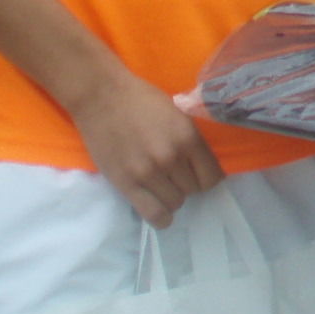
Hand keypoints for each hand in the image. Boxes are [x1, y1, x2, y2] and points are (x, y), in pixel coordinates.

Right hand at [67, 67, 224, 227]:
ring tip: (161, 186)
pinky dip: (160, 216)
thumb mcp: (177, 114)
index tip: (200, 176)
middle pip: (193, 190)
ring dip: (172, 197)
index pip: (212, 176)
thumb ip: (190, 140)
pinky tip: (158, 207)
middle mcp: (172, 158)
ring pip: (175, 203)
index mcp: (188, 137)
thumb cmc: (141, 100)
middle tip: (175, 175)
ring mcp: (148, 173)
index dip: (208, 178)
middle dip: (187, 184)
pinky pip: (153, 214)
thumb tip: (201, 164)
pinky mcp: (126, 184)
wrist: (102, 97)